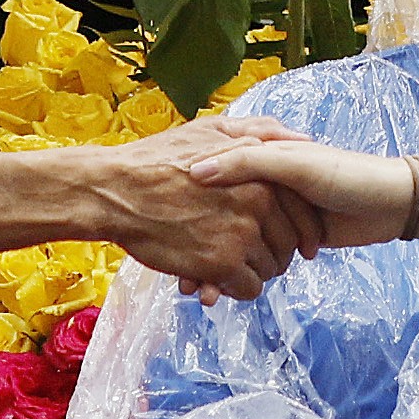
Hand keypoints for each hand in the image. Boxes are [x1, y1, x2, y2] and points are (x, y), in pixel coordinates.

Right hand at [60, 131, 339, 298]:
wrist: (115, 189)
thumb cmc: (158, 159)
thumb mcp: (211, 129)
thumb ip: (257, 131)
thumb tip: (296, 137)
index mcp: (261, 171)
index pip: (303, 211)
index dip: (303, 230)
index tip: (298, 243)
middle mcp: (259, 202)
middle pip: (289, 243)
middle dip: (276, 253)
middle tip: (255, 257)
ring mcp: (241, 233)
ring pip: (271, 268)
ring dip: (253, 272)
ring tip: (230, 267)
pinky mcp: (221, 263)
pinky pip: (249, 288)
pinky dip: (235, 289)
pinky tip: (218, 281)